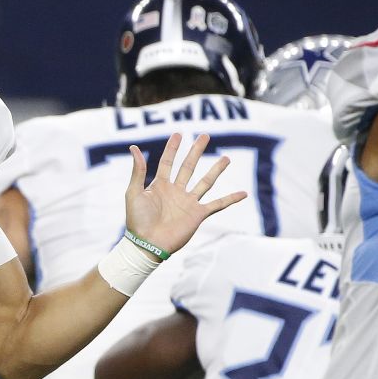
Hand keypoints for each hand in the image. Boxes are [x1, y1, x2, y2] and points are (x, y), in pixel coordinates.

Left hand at [123, 133, 246, 254]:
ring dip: (216, 170)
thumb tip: (134, 147)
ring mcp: (188, 202)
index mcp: (160, 185)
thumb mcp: (134, 192)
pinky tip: (243, 193)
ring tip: (226, 158)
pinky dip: (230, 199)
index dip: (173, 148)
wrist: (147, 244)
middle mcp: (176, 191)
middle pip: (189, 166)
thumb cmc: (137, 220)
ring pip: (205, 182)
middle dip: (196, 151)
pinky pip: (217, 205)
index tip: (178, 134)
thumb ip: (138, 171)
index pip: (168, 162)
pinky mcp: (198, 215)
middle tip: (205, 136)